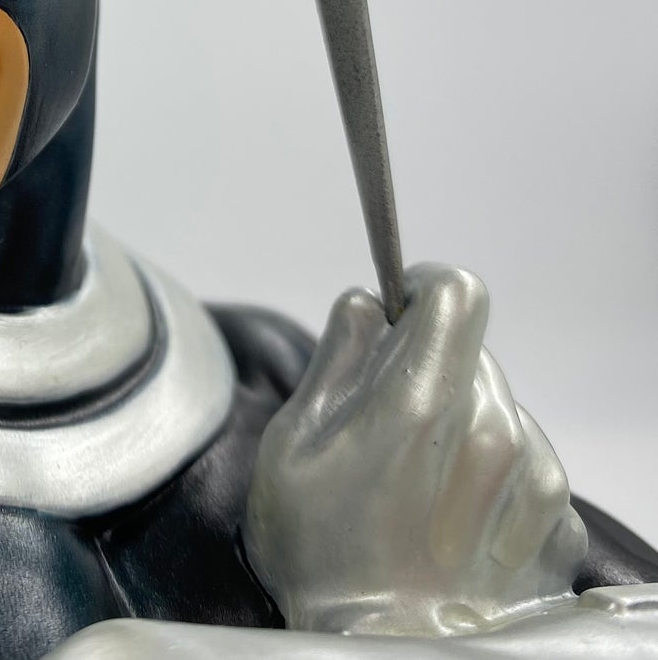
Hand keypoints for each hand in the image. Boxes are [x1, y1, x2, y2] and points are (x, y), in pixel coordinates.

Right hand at [244, 264, 587, 636]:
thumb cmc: (325, 558)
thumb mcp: (291, 449)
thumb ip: (334, 363)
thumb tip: (365, 309)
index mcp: (421, 404)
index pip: (459, 295)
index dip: (427, 291)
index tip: (402, 311)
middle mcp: (493, 435)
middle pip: (474, 356)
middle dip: (432, 370)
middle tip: (388, 426)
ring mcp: (535, 486)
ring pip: (506, 410)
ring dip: (467, 428)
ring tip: (420, 487)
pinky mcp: (559, 530)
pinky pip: (532, 470)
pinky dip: (498, 480)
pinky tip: (454, 521)